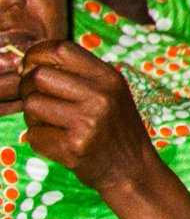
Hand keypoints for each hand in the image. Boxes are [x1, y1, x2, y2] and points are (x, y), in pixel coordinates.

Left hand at [18, 42, 160, 200]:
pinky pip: (34, 134)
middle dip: (27, 88)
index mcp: (108, 77)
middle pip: (38, 77)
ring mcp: (88, 121)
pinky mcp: (74, 146)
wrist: (132, 169)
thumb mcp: (110, 92)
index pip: (61, 49)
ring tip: (54, 125)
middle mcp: (100, 96)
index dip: (35, 54)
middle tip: (38, 100)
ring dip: (34, 117)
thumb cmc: (114, 128)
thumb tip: (27, 64)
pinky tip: (59, 143)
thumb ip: (78, 76)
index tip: (28, 67)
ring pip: (31, 106)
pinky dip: (39, 140)